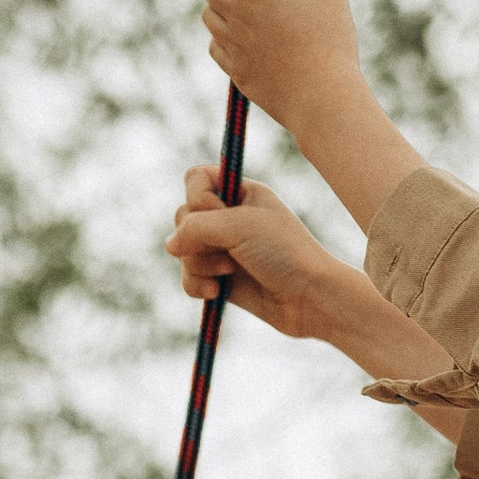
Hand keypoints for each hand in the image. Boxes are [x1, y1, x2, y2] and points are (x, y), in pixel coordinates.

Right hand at [165, 169, 345, 337]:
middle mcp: (229, 217)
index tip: (219, 211)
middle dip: (197, 237)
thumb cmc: (284, 252)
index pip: (195, 179)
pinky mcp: (219, 279)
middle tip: (227, 248)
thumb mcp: (240, 226)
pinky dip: (197, 285)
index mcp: (240, 192)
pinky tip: (217, 292)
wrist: (309, 299)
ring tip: (229, 272)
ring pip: (182, 251)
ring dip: (200, 264)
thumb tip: (169, 245)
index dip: (198, 197)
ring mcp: (223, 249)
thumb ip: (196, 227)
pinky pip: (188, 277)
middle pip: (183, 216)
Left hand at [201, 0, 366, 137]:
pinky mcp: (235, 72)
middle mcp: (237, 15)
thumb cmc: (330, 44)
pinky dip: (225, 36)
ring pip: (210, 16)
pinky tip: (247, 36)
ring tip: (252, 7)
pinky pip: (216, 46)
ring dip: (224, 4)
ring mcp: (232, 46)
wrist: (321, 100)